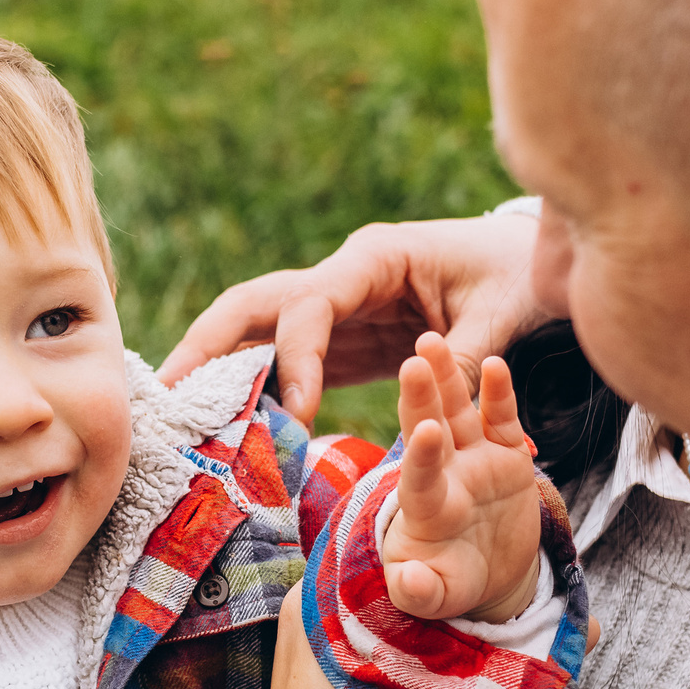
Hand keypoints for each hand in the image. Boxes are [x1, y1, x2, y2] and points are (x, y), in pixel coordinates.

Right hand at [157, 212, 548, 426]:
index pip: (311, 303)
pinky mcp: (337, 339)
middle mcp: (341, 276)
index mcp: (375, 257)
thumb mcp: (502, 314)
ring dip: (213, 368)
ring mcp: (332, 307)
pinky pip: (280, 361)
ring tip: (174, 418)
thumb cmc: (513, 276)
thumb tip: (427, 408)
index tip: (295, 413)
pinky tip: (225, 431)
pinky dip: (250, 391)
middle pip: (253, 302)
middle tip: (168, 396)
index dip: (295, 357)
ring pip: (254, 330)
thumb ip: (463, 357)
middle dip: (208, 345)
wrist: (521, 262)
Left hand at [381, 333, 542, 622]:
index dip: (422, 457)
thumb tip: (411, 581)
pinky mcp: (506, 455)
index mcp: (424, 509)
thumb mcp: (434, 597)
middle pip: (430, 429)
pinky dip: (499, 394)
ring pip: (458, 412)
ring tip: (431, 341)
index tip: (425, 433)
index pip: (419, 478)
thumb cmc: (451, 584)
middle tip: (412, 359)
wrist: (488, 576)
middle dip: (421, 397)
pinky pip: (501, 419)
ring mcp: (474, 461)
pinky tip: (495, 364)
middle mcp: (446, 475)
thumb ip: (419, 592)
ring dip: (447, 379)